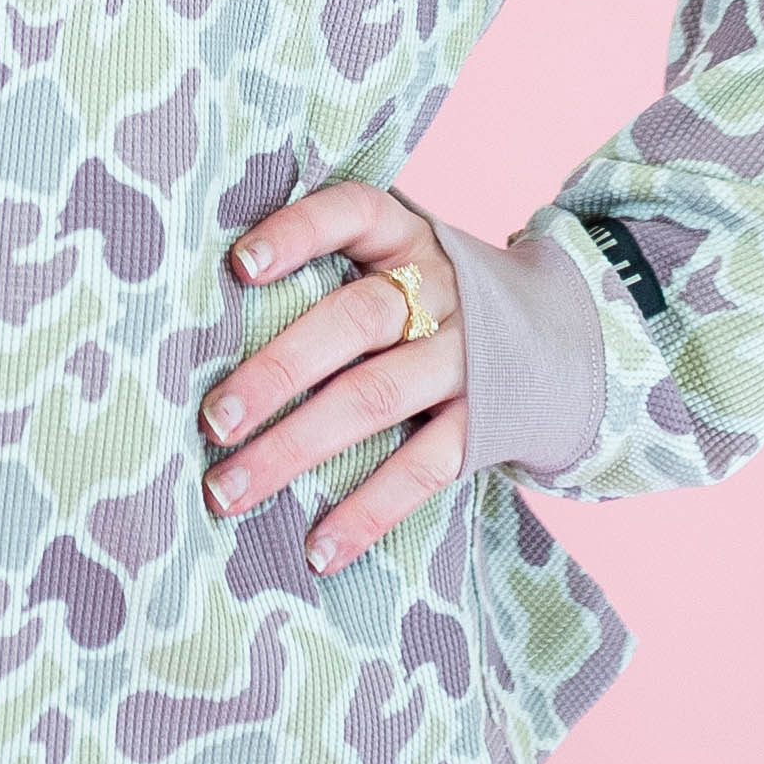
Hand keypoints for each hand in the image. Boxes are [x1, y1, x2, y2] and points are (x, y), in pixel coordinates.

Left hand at [199, 182, 466, 572]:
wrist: (565, 340)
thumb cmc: (433, 299)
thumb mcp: (399, 258)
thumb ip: (327, 267)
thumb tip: (198, 305)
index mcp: (407, 238)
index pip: (352, 213)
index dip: (299, 233)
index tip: (240, 264)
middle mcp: (440, 291)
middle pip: (355, 321)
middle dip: (278, 370)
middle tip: (213, 419)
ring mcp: (467, 360)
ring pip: (376, 399)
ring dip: (295, 448)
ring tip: (228, 491)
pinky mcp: (484, 424)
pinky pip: (422, 469)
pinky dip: (368, 512)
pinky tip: (318, 550)